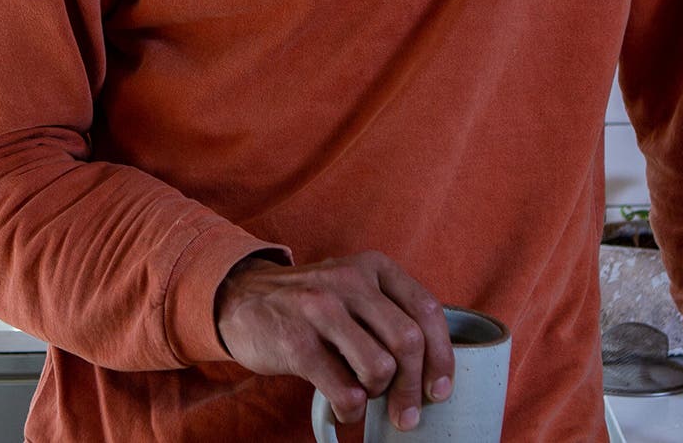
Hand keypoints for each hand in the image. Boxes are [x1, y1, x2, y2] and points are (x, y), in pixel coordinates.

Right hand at [215, 251, 453, 432]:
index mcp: (373, 267)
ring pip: (379, 366)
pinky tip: (343, 406)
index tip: (439, 390)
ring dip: (376, 395)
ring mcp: (321, 308)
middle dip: (413, 389)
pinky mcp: (297, 340)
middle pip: (408, 342)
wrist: (241, 298)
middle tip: (406, 415)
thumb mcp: (352, 290)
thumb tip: (431, 372)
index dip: (442, 357)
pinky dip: (350, 408)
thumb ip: (389, 315)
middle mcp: (350, 280)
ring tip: (361, 394)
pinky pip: (343, 388)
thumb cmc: (309, 304)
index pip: (427, 311)